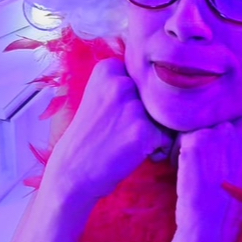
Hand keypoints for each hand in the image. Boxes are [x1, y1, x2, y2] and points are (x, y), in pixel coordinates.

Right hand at [43, 58, 174, 203]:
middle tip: (121, 132)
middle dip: (150, 116)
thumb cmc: (89, 137)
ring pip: (166, 117)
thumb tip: (170, 84)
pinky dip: (156, 151)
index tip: (116, 114)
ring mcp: (133, 105)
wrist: (71, 173)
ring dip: (155, 133)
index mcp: (109, 68)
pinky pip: (168, 139)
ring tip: (127, 143)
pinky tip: (133, 155)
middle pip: (159, 96)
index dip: (139, 100)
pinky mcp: (144, 131)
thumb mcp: (100, 96)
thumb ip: (127, 83)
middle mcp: (121, 81)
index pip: (147, 78)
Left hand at [172, 116, 241, 241]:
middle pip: (227, 121)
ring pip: (206, 127)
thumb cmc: (241, 205)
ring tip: (208, 173)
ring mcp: (223, 131)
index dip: (240, 142)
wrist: (216, 232)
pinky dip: (183, 153)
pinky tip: (193, 173)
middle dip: (221, 140)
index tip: (239, 163)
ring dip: (203, 146)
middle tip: (221, 169)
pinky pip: (185, 137)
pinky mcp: (197, 139)